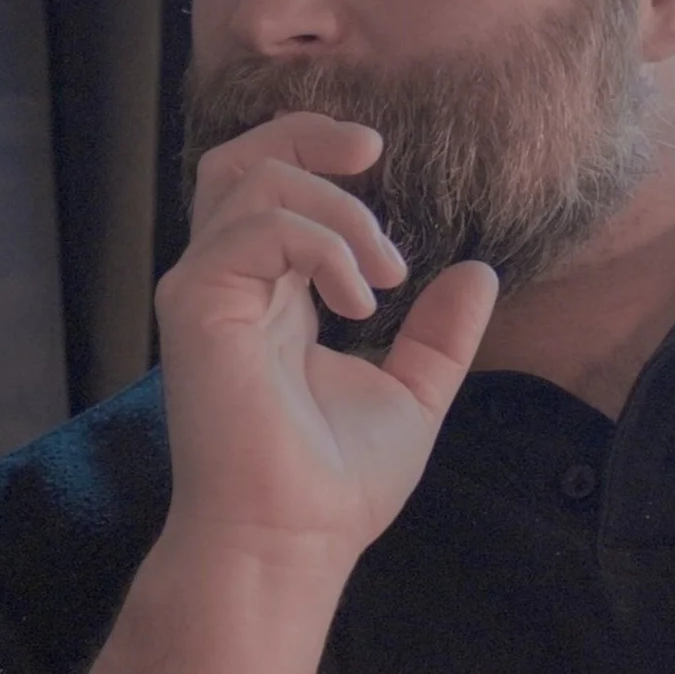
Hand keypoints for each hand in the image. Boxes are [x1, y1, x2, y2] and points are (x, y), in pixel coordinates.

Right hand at [154, 112, 497, 577]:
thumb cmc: (336, 483)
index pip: (270, 189)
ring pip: (252, 181)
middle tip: (373, 150)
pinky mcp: (196, 307)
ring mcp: (205, 292)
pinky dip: (322, 246)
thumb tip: (479, 273)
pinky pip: (256, 228)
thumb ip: (440, 334)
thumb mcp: (413, 394)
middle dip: (307, 134)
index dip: (318, 154)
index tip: (379, 158)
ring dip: (337, 210)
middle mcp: (230, 285)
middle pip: (239, 161)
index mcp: (270, 298)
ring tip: (384, 276)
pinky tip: (361, 302)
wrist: (292, 539)